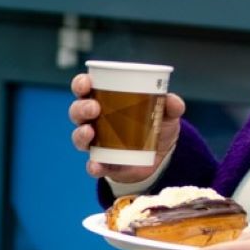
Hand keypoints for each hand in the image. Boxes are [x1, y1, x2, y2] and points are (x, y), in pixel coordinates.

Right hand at [68, 74, 185, 182]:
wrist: (159, 159)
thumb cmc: (154, 127)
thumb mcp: (166, 114)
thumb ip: (171, 106)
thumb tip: (172, 101)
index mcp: (104, 101)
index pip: (85, 88)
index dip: (81, 83)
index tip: (86, 83)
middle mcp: (94, 121)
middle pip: (77, 111)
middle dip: (81, 108)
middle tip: (94, 108)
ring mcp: (96, 143)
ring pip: (78, 137)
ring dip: (80, 134)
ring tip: (90, 132)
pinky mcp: (102, 164)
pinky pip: (92, 165)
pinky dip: (93, 166)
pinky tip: (97, 165)